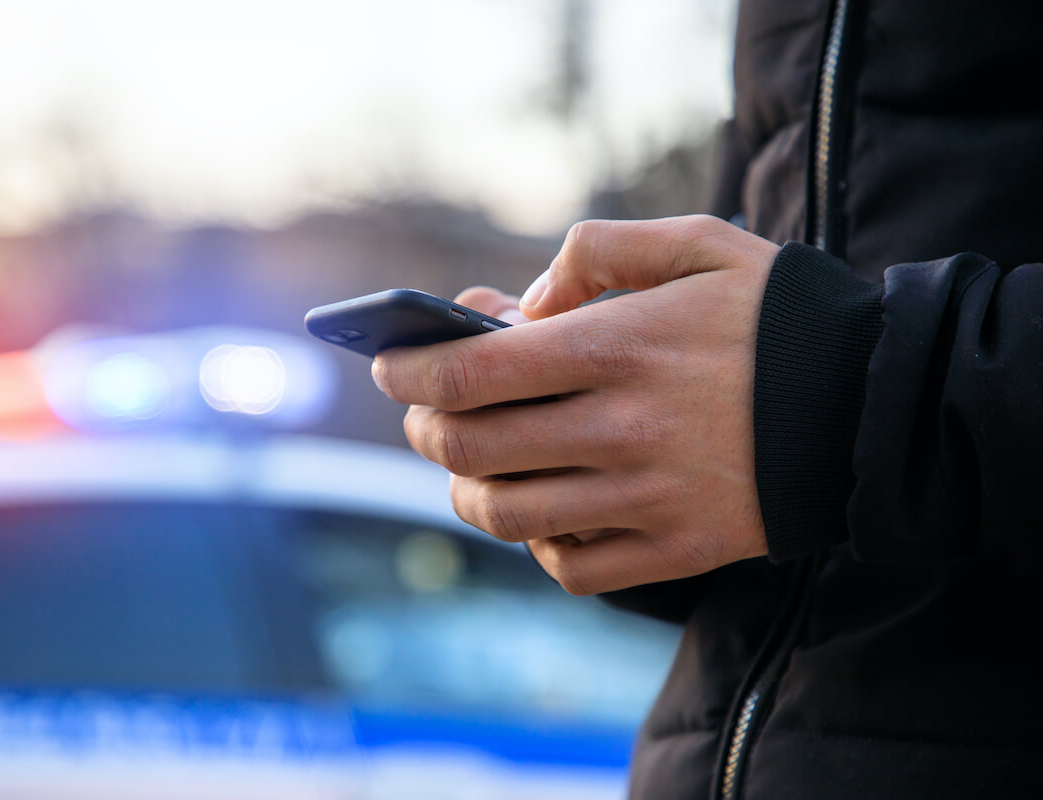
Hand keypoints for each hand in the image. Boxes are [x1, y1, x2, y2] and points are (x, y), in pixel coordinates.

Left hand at [372, 215, 779, 593]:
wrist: (873, 406)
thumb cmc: (775, 317)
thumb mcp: (698, 243)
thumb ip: (598, 251)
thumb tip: (520, 304)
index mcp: (619, 346)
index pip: (469, 373)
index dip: (408, 371)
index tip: (390, 365)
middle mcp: (622, 429)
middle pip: (470, 447)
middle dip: (423, 427)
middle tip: (422, 411)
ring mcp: (647, 499)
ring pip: (506, 515)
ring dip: (464, 487)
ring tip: (468, 462)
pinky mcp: (676, 550)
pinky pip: (570, 566)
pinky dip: (535, 542)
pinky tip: (543, 510)